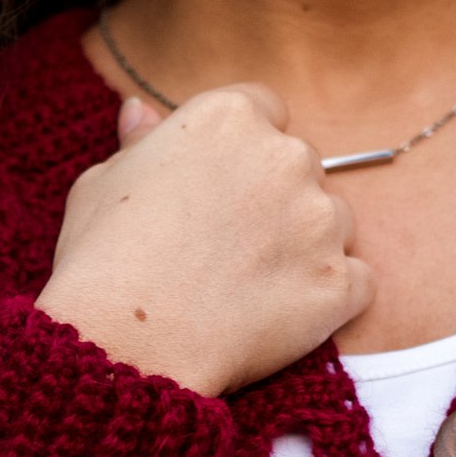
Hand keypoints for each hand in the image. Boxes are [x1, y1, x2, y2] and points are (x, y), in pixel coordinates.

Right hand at [35, 87, 373, 397]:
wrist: (125, 344)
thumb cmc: (101, 261)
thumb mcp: (100, 182)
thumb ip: (138, 142)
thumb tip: (140, 112)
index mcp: (229, 117)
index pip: (263, 111)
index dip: (239, 154)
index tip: (217, 190)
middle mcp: (286, 156)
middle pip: (300, 166)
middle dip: (274, 199)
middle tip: (224, 248)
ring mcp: (320, 221)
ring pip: (332, 222)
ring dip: (303, 246)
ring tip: (246, 287)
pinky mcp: (339, 283)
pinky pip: (355, 282)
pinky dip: (327, 298)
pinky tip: (278, 315)